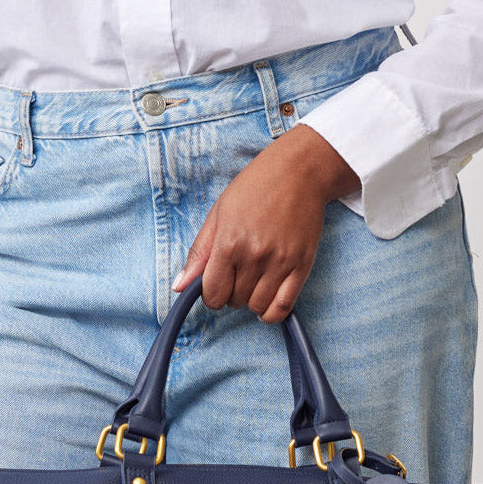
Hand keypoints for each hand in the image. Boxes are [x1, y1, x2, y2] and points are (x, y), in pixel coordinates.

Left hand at [170, 123, 359, 321]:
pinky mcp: (303, 266)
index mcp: (229, 242)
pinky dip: (272, 312)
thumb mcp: (218, 214)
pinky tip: (268, 298)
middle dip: (231, 293)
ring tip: (254, 281)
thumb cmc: (255, 188)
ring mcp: (281, 262)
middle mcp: (255, 255)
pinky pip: (283, 307)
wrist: (300, 171)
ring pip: (257, 307)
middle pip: (234, 301)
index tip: (216, 284)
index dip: (210, 295)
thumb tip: (179, 287)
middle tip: (237, 274)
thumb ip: (199, 253)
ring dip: (251, 300)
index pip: (213, 294)